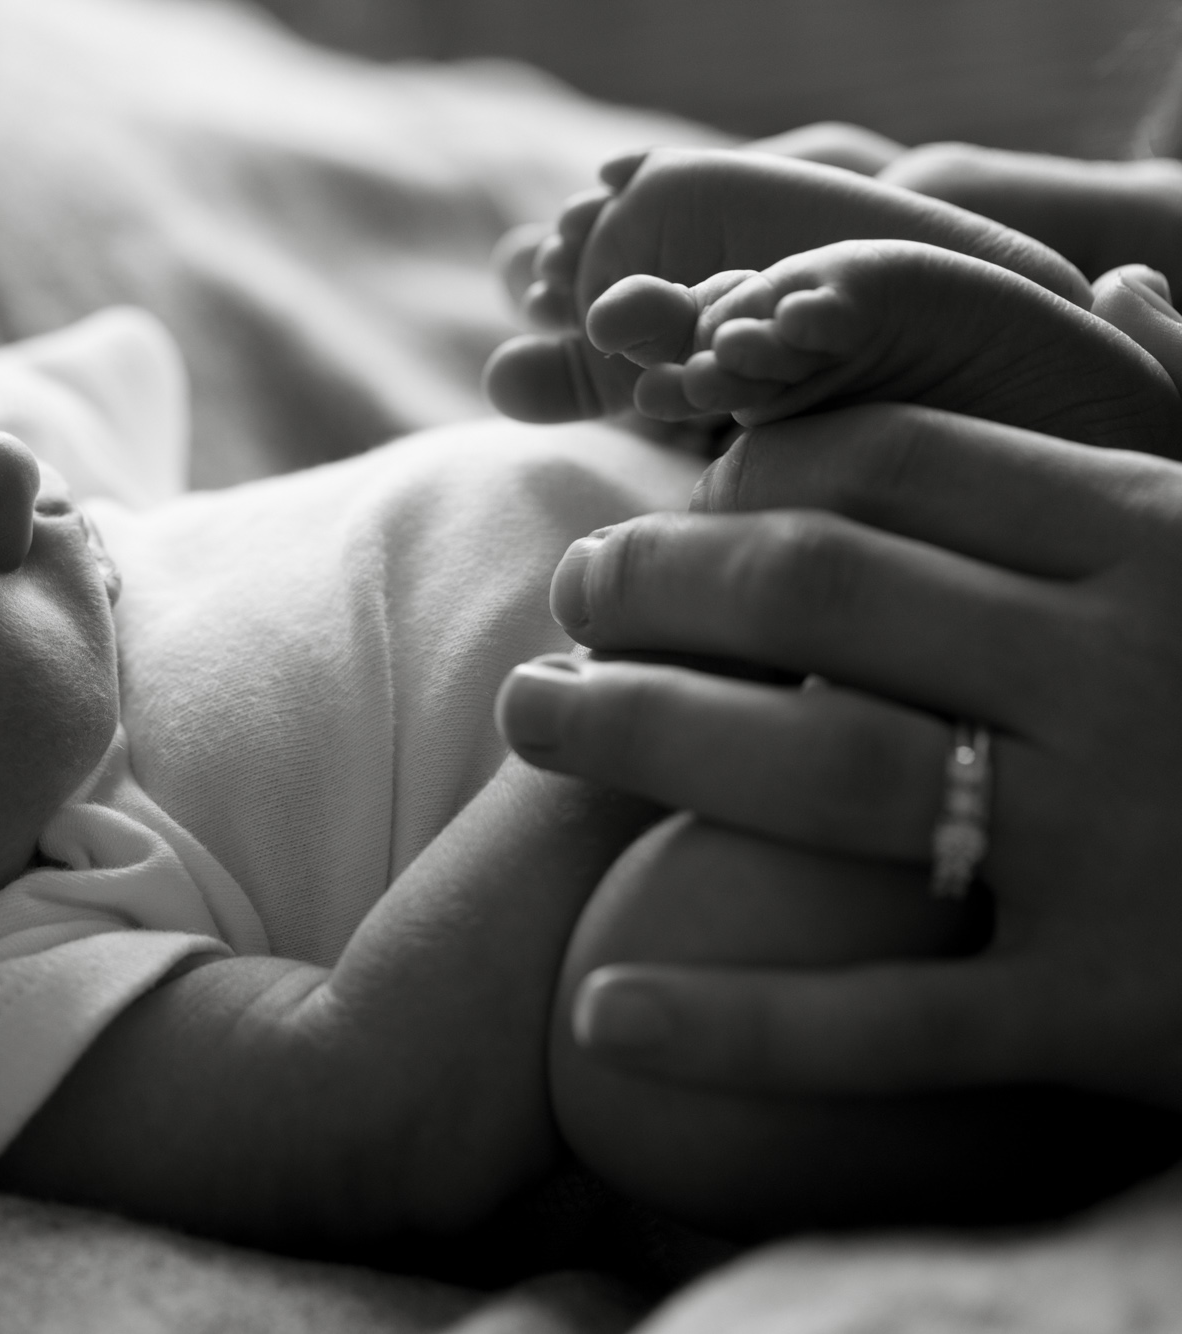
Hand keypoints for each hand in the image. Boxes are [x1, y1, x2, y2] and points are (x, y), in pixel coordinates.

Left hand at [496, 403, 1181, 1107]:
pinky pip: (881, 1023)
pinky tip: (598, 1012)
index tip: (660, 506)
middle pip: (808, 587)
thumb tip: (1111, 289)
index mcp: (1162, 545)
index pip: (889, 466)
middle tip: (558, 598)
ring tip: (521, 720)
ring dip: (628, 734)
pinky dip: (729, 1023)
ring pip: (809, 768)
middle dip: (644, 579)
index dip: (733, 479)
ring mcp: (1117, 843)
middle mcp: (1127, 673)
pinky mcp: (1112, 1011)